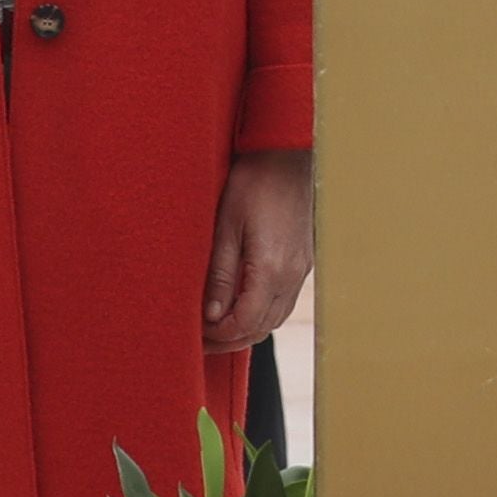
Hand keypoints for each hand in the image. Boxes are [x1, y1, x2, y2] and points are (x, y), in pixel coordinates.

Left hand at [204, 150, 316, 348]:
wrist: (286, 156)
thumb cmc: (253, 184)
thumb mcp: (226, 228)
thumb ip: (220, 276)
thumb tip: (211, 316)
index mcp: (271, 269)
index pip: (244, 323)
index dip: (218, 335)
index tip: (194, 334)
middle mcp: (291, 275)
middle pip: (261, 327)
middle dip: (230, 340)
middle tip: (200, 341)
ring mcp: (300, 269)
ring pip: (275, 318)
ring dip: (246, 329)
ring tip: (216, 327)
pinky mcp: (302, 261)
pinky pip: (283, 302)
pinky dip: (261, 313)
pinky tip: (241, 306)